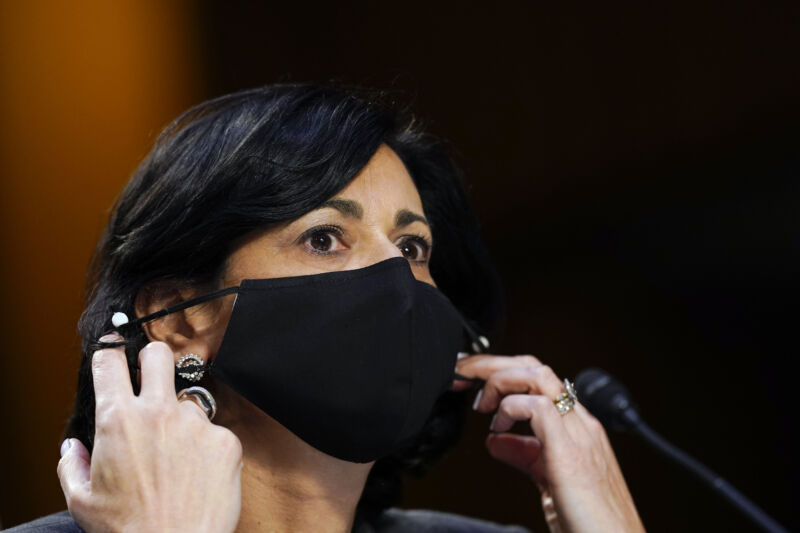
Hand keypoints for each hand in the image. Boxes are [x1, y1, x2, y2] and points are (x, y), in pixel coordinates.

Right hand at [57, 334, 242, 532]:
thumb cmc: (128, 530)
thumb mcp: (82, 500)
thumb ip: (72, 464)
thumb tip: (73, 446)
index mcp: (118, 420)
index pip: (109, 362)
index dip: (108, 353)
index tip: (111, 351)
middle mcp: (158, 412)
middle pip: (157, 354)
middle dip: (151, 360)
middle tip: (150, 376)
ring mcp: (196, 423)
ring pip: (188, 401)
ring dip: (180, 419)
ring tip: (176, 458)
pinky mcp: (225, 439)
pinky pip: (214, 432)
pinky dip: (206, 448)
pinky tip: (197, 475)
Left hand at [452, 353, 644, 532]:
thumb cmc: (590, 522)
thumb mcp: (548, 480)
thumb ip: (525, 455)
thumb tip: (495, 440)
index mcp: (576, 427)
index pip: (537, 378)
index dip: (500, 373)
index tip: (471, 384)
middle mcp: (580, 423)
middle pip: (534, 366)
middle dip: (492, 365)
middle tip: (463, 377)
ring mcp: (579, 434)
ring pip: (537, 375)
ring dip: (499, 380)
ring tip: (481, 404)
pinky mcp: (570, 453)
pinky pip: (539, 407)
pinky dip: (511, 409)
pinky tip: (498, 427)